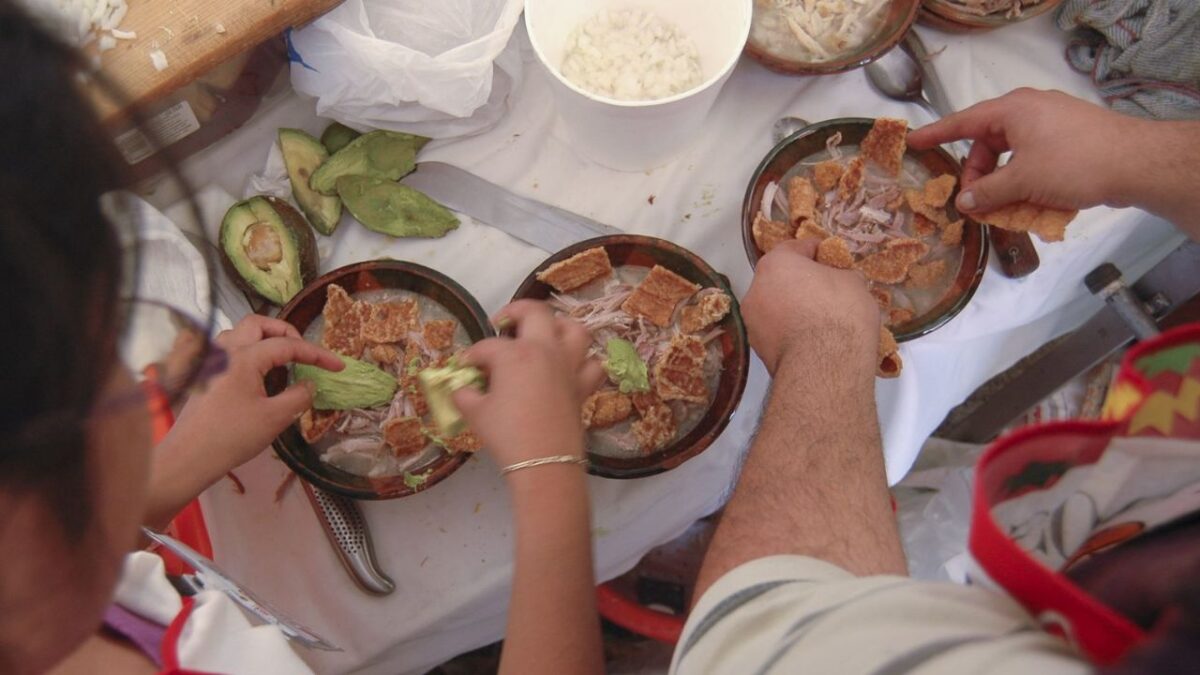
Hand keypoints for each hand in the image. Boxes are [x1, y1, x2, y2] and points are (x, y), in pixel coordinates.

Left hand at [168, 315, 342, 469]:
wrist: (189, 458)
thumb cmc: (232, 437)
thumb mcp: (275, 418)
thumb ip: (299, 396)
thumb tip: (310, 384)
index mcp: (245, 357)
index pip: (288, 345)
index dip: (317, 354)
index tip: (338, 366)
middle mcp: (225, 351)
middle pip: (259, 324)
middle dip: (286, 333)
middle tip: (304, 353)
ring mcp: (211, 361)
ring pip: (240, 333)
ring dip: (264, 339)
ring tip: (282, 359)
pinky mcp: (204, 375)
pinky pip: (229, 349)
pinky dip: (250, 351)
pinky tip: (259, 374)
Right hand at [453, 300, 604, 469]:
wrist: (544, 462)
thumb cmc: (506, 434)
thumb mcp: (475, 413)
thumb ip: (464, 394)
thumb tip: (461, 388)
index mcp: (514, 353)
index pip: (487, 346)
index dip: (472, 355)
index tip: (465, 366)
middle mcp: (545, 350)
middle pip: (536, 312)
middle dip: (516, 311)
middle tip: (503, 323)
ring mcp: (569, 366)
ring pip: (574, 329)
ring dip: (559, 327)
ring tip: (545, 335)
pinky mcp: (584, 386)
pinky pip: (592, 365)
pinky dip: (584, 362)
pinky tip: (570, 368)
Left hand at [743, 239, 877, 376]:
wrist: (825, 367)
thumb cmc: (839, 314)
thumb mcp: (853, 283)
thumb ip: (841, 275)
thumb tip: (841, 280)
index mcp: (776, 264)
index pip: (795, 247)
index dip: (815, 251)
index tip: (828, 256)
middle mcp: (756, 290)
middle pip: (780, 279)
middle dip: (801, 283)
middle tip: (826, 290)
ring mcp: (753, 322)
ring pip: (776, 307)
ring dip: (794, 309)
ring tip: (821, 319)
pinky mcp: (758, 350)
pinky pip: (778, 332)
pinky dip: (791, 332)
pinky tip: (813, 340)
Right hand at [907, 88, 1142, 214]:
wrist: (1135, 162)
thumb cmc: (1073, 163)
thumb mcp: (1023, 180)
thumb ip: (988, 192)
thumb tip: (964, 201)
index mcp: (1012, 110)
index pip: (963, 122)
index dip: (936, 134)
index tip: (912, 142)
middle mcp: (1029, 111)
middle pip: (988, 144)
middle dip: (979, 176)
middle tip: (974, 204)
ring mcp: (1052, 125)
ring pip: (1012, 155)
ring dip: (1003, 184)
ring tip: (1003, 210)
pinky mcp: (1070, 140)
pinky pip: (1034, 160)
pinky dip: (1026, 182)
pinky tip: (1030, 206)